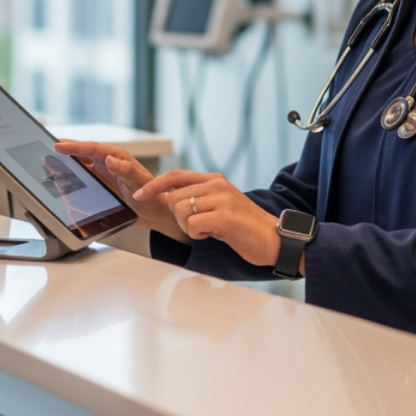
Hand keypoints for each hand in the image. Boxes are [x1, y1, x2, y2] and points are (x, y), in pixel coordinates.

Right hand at [52, 140, 184, 239]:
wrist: (157, 213)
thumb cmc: (153, 197)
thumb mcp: (140, 183)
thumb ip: (126, 171)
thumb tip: (110, 160)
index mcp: (118, 158)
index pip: (92, 149)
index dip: (74, 146)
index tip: (58, 145)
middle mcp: (111, 163)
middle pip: (84, 153)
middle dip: (68, 149)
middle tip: (50, 147)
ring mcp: (106, 173)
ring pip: (83, 163)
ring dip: (69, 161)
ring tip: (53, 160)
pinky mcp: (104, 183)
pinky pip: (85, 176)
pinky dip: (74, 175)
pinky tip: (65, 177)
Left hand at [132, 168, 280, 267]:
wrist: (276, 239)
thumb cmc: (246, 227)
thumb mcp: (221, 204)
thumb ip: (199, 197)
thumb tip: (171, 198)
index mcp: (214, 180)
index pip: (175, 176)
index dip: (154, 185)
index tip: (139, 194)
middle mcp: (217, 185)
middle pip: (174, 197)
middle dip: (178, 217)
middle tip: (197, 226)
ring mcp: (221, 199)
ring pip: (181, 211)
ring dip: (189, 227)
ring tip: (209, 230)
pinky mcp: (225, 216)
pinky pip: (192, 225)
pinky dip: (197, 235)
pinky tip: (213, 235)